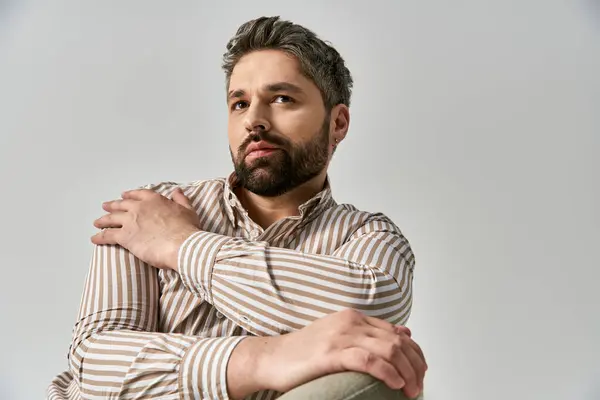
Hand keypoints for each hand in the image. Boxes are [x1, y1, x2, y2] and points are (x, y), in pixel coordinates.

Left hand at [91, 188, 199, 268]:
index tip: (124, 196)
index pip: (138, 194)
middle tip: (106, 206)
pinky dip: (100, 237)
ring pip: (111, 218)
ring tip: (97, 222)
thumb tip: (177, 191)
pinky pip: (108, 235)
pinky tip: (95, 239)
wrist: (182, 244)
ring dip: (103, 220)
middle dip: (113, 206)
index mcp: (154, 200)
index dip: (130, 195)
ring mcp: (130, 221)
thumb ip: (181, 199)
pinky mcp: (125, 236)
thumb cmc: (187, 229)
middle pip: (121, 205)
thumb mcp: (188, 210)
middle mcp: (139, 207)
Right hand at [257, 309, 426, 397]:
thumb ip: (369, 334)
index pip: (396, 333)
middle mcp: (350, 322)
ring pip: (388, 350)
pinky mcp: (331, 354)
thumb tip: (404, 333)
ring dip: (406, 372)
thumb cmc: (304, 352)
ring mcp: (340, 336)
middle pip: (397, 342)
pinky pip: (368, 360)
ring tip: (411, 390)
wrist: (272, 357)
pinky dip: (387, 372)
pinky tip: (395, 384)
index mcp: (354, 317)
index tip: (421, 372)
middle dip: (415, 366)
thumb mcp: (340, 336)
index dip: (415, 354)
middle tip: (419, 386)